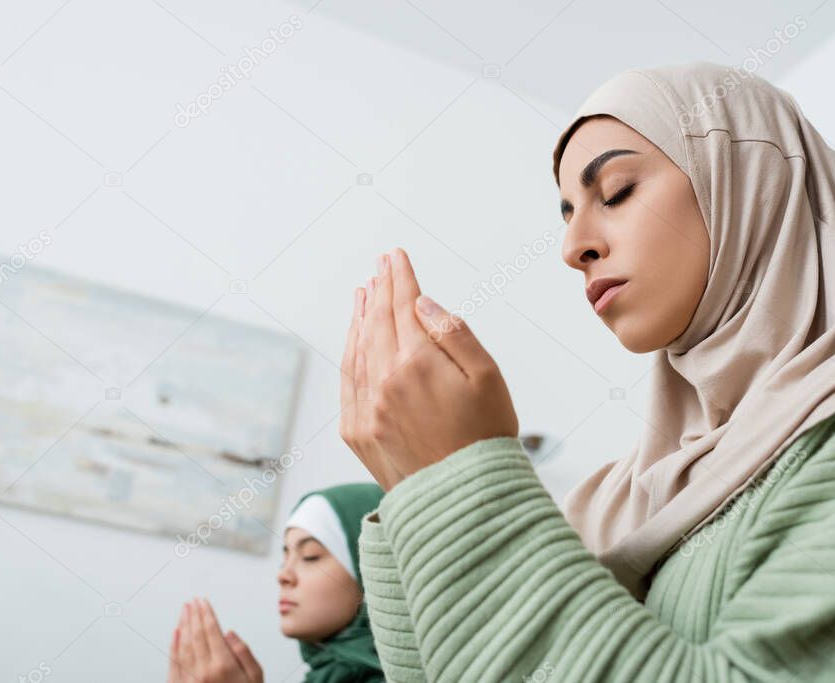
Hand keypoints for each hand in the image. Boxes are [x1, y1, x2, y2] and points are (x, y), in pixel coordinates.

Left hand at [168, 598, 263, 682]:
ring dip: (183, 626)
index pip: (211, 630)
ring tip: (184, 612)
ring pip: (183, 646)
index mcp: (223, 665)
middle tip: (192, 601)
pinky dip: (174, 647)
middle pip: (195, 635)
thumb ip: (243, 652)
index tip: (203, 601)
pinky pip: (174, 664)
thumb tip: (229, 633)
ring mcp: (190, 681)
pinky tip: (175, 635)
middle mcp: (204, 671)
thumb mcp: (256, 676)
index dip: (206, 613)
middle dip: (193, 615)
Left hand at [339, 247, 518, 489]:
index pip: (404, 307)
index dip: (401, 278)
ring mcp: (367, 407)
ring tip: (364, 292)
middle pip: (377, 322)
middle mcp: (384, 382)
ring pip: (358, 348)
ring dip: (360, 316)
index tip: (397, 255)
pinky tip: (355, 338)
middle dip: (380, 289)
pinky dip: (350, 352)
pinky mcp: (359, 431)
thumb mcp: (486, 377)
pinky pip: (348, 380)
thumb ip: (453, 334)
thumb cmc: (486, 436)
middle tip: (381, 264)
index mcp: (416, 364)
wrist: (464, 500)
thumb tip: (421, 303)